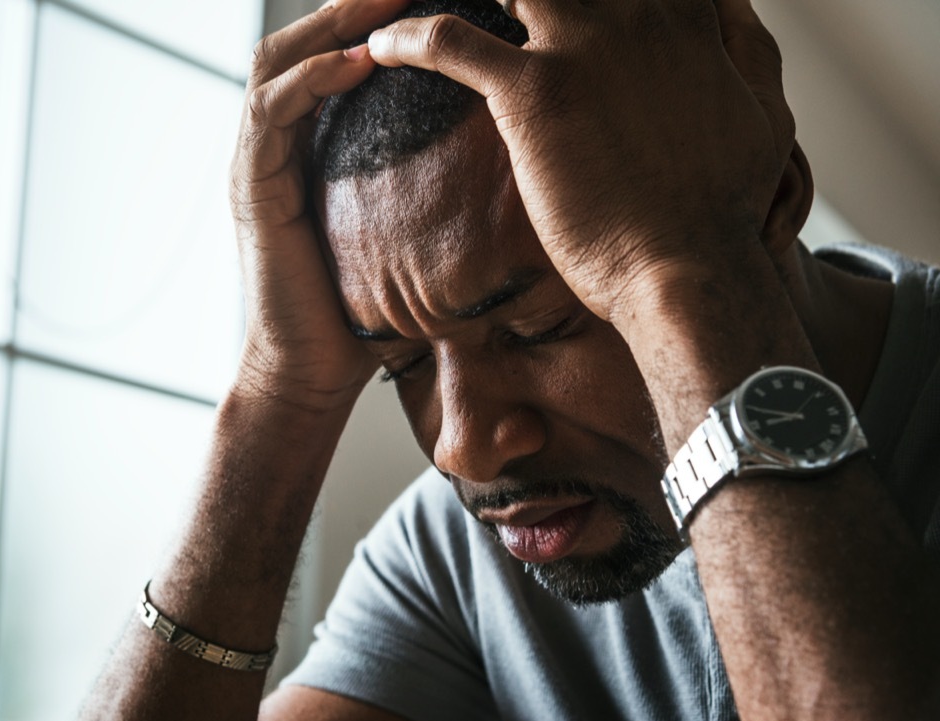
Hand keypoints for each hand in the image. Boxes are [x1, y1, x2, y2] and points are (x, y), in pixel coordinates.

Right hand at [230, 0, 410, 411]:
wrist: (311, 371)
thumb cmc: (361, 311)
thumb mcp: (401, 234)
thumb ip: (424, 190)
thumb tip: (499, 168)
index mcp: (307, 148)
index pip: (331, 57)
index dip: (370, 20)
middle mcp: (276, 145)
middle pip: (301, 43)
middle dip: (351, 6)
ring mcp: (257, 163)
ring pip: (276, 63)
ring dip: (331, 25)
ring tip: (384, 2)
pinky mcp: (250, 188)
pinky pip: (272, 113)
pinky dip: (313, 79)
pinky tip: (359, 61)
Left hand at [363, 0, 795, 323]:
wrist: (690, 268)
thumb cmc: (726, 206)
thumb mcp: (765, 110)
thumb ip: (745, 46)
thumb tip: (728, 11)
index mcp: (683, 12)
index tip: (529, 8)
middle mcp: (634, 11)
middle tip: (487, 8)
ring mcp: (583, 45)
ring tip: (403, 10)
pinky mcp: (536, 92)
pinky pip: (449, 42)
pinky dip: (408, 39)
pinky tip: (382, 50)